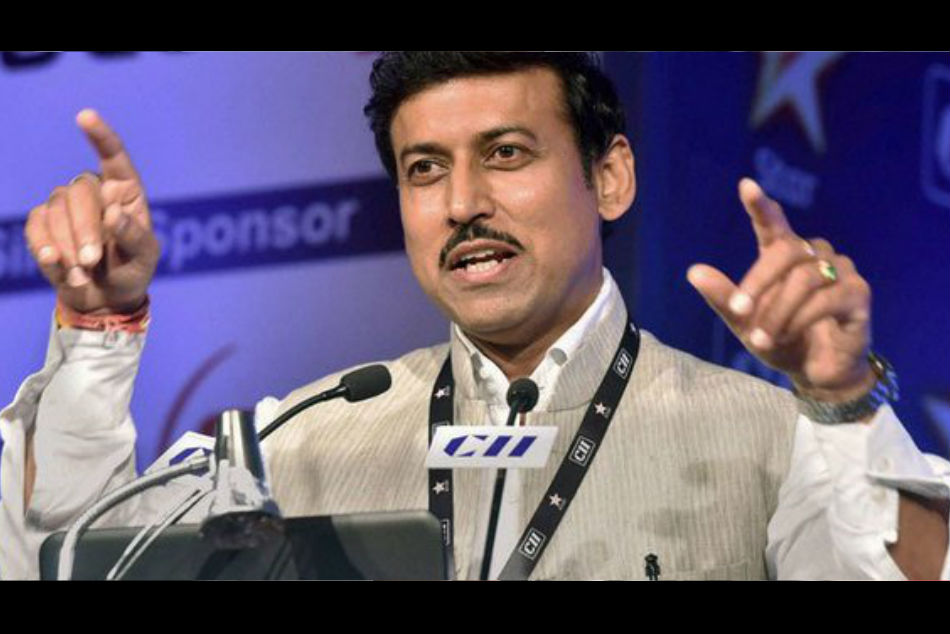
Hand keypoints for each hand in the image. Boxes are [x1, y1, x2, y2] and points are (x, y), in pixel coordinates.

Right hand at [23, 110, 159, 314]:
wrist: (105, 298)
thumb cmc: (132, 270)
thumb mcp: (145, 258)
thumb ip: (135, 237)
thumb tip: (114, 214)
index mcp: (125, 191)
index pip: (113, 156)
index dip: (100, 136)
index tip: (85, 116)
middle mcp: (94, 191)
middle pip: (80, 192)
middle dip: (84, 228)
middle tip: (92, 261)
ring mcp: (66, 205)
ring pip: (56, 208)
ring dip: (67, 244)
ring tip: (82, 273)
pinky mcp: (43, 223)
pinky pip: (37, 224)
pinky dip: (45, 246)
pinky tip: (56, 264)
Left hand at [687, 178, 874, 402]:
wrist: (813, 373)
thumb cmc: (779, 339)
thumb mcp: (744, 322)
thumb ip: (723, 297)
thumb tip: (693, 271)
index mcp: (783, 256)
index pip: (773, 224)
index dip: (761, 206)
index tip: (746, 186)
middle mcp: (813, 256)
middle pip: (787, 250)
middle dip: (758, 281)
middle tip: (738, 310)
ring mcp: (840, 272)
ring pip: (805, 278)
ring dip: (778, 311)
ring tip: (762, 338)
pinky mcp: (858, 294)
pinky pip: (828, 299)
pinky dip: (800, 319)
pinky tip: (785, 336)